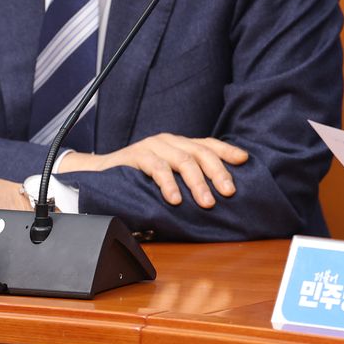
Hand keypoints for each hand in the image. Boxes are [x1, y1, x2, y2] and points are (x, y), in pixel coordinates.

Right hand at [58, 133, 248, 207]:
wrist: (99, 174)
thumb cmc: (138, 178)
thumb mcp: (167, 176)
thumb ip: (187, 178)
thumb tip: (217, 193)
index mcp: (179, 144)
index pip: (208, 144)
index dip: (227, 151)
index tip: (244, 160)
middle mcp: (169, 141)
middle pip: (200, 152)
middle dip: (217, 172)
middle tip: (228, 192)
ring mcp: (152, 146)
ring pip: (182, 160)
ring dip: (197, 183)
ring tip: (206, 202)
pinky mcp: (135, 156)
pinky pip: (156, 169)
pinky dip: (168, 184)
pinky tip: (175, 199)